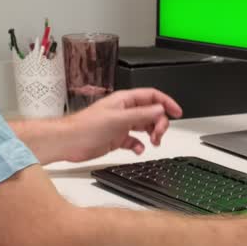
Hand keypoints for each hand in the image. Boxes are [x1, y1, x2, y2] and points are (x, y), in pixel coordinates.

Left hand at [58, 88, 183, 162]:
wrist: (69, 142)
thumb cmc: (86, 127)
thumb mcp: (118, 119)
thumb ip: (141, 114)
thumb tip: (160, 109)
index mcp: (125, 100)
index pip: (152, 96)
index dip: (166, 102)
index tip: (177, 112)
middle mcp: (124, 111)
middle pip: (151, 112)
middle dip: (159, 122)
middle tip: (159, 134)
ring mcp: (121, 125)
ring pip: (144, 126)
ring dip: (152, 133)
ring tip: (153, 142)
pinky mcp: (117, 138)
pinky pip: (134, 140)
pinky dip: (140, 145)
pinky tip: (139, 148)